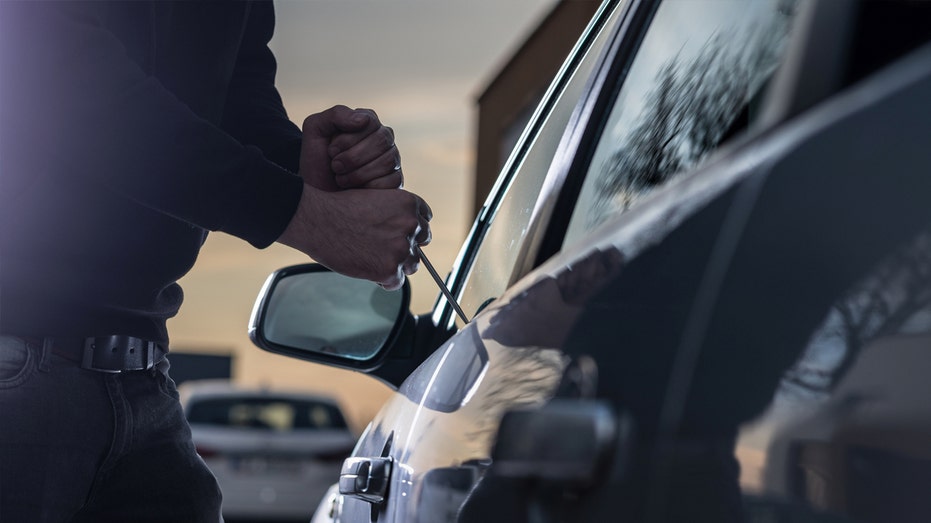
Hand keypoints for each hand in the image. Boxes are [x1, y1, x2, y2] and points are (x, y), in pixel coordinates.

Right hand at [278, 183, 431, 289]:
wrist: (317, 220)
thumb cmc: (338, 209)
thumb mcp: (374, 199)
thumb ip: (395, 215)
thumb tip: (404, 235)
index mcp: (408, 205)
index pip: (424, 221)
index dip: (411, 230)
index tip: (399, 235)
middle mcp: (410, 226)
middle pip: (420, 245)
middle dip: (406, 248)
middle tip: (384, 250)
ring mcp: (401, 249)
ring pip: (412, 265)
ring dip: (396, 266)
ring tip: (372, 260)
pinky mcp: (389, 270)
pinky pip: (396, 282)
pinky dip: (384, 280)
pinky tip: (368, 270)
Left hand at [300, 105, 401, 190]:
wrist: (318, 194)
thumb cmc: (317, 161)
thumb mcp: (316, 130)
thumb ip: (336, 115)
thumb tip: (363, 119)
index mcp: (368, 122)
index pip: (369, 123)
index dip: (347, 139)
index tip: (330, 151)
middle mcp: (384, 138)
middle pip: (381, 141)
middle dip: (352, 158)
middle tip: (335, 166)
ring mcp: (393, 159)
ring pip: (387, 162)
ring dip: (357, 174)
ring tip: (341, 178)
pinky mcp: (396, 180)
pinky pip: (391, 181)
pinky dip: (368, 187)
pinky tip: (356, 190)